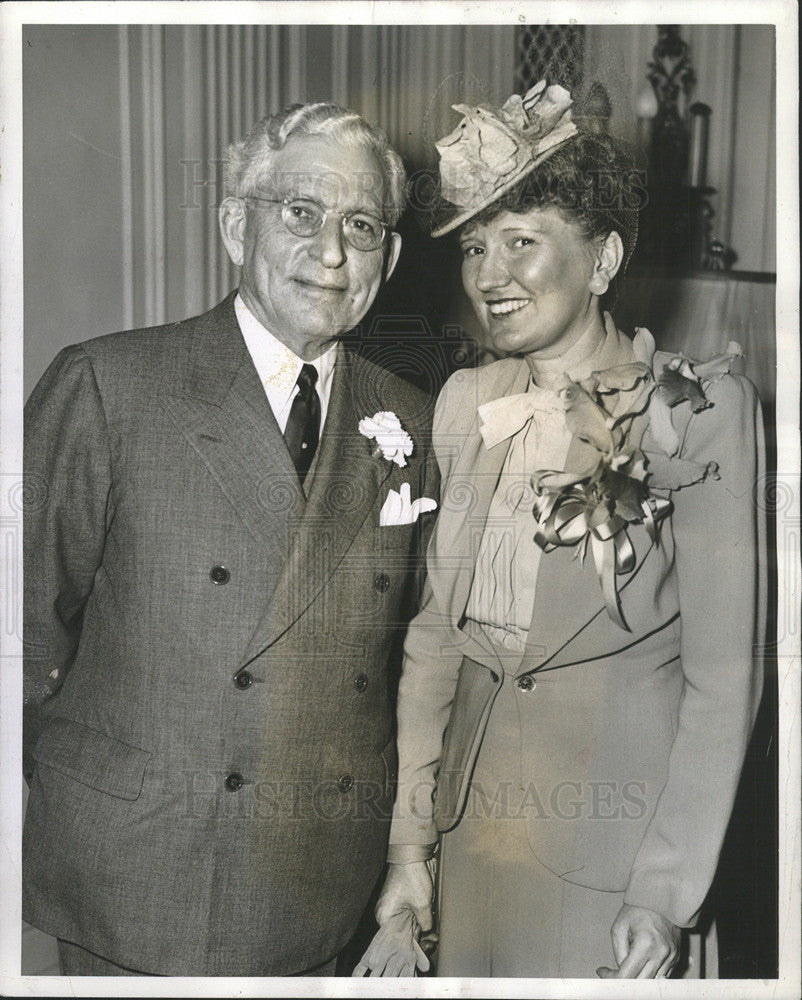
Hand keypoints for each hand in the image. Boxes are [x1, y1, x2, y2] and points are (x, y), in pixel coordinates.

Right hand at [352, 862, 434, 976]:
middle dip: (417, 938)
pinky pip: (409, 915)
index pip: (395, 940)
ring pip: (407, 924)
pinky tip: (430, 925)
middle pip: (401, 933)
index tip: (424, 949)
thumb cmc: (412, 876)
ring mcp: (394, 906)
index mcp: (384, 916)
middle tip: (432, 942)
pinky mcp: (402, 900)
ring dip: (419, 929)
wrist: (414, 853)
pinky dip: (419, 920)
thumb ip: (424, 924)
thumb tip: (427, 933)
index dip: (410, 946)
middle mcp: (386, 913)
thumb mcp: (422, 905)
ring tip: (433, 936)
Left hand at [596, 904, 680, 978]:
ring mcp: (671, 957)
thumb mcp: (619, 928)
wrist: (660, 899)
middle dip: (625, 981)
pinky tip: (642, 963)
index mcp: (646, 944)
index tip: (604, 972)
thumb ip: (618, 953)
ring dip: (638, 978)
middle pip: (641, 984)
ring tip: (629, 965)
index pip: (627, 976)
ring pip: (652, 982)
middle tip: (614, 973)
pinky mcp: (676, 958)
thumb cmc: (637, 910)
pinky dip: (650, 974)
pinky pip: (661, 975)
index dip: (612, 978)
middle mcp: (661, 954)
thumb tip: (619, 973)